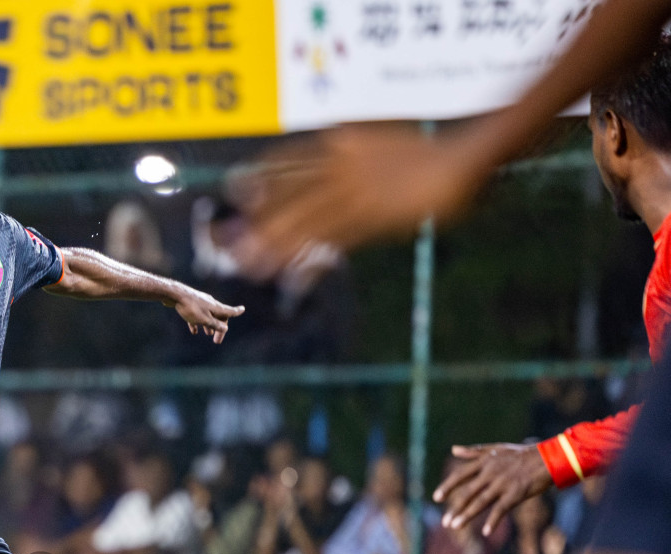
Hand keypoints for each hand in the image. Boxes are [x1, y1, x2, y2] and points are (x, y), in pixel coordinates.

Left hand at [173, 288, 244, 343]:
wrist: (175, 295)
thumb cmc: (190, 308)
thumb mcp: (204, 319)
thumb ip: (215, 324)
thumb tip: (226, 328)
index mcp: (216, 307)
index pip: (229, 311)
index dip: (236, 311)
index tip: (242, 309)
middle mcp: (210, 304)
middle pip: (218, 316)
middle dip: (219, 328)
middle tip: (217, 341)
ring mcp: (200, 303)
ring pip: (208, 315)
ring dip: (209, 325)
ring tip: (208, 334)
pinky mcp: (191, 304)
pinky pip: (197, 315)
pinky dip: (197, 323)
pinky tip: (193, 331)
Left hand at [239, 124, 488, 269]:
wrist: (464, 156)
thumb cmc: (425, 153)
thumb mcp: (377, 145)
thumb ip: (348, 158)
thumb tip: (326, 171)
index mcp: (340, 141)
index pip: (288, 160)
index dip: (261, 178)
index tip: (236, 191)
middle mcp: (340, 164)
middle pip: (288, 195)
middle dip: (257, 221)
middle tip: (226, 241)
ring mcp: (356, 191)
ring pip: (305, 221)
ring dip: (275, 247)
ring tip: (248, 266)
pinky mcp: (373, 216)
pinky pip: (333, 241)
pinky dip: (310, 259)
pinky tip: (292, 275)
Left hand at [433, 443, 552, 536]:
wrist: (549, 458)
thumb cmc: (521, 454)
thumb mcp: (496, 449)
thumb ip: (474, 451)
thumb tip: (454, 449)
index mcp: (484, 462)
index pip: (460, 475)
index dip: (447, 486)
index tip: (436, 498)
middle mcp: (491, 473)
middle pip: (468, 492)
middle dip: (455, 508)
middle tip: (445, 522)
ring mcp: (503, 484)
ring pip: (481, 502)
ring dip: (467, 516)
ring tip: (455, 526)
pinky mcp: (516, 493)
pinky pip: (501, 509)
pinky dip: (493, 521)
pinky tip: (485, 532)